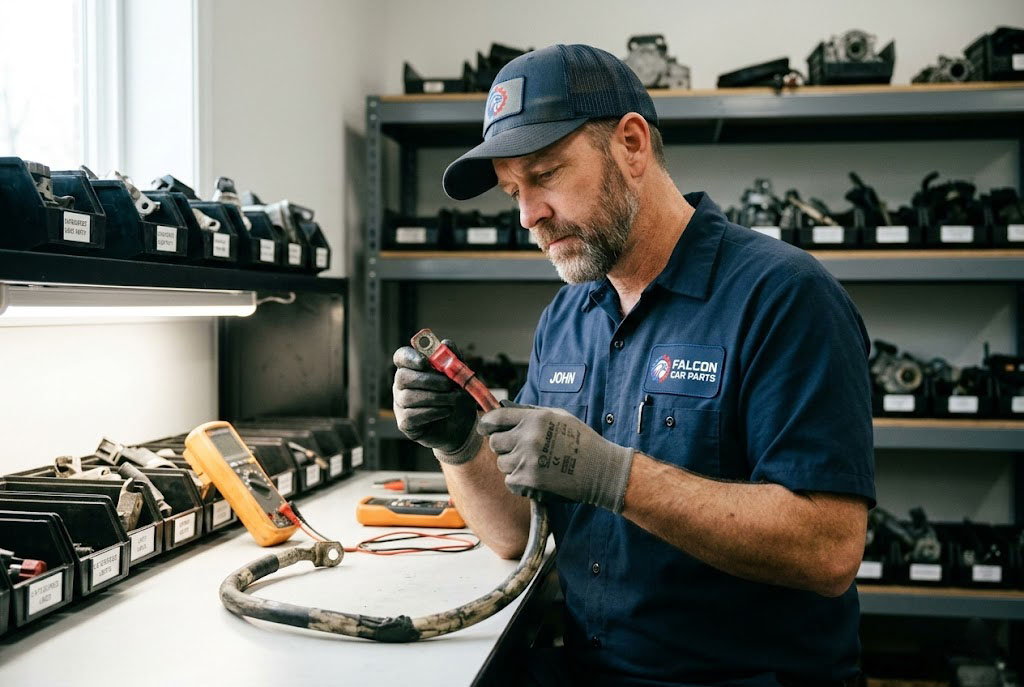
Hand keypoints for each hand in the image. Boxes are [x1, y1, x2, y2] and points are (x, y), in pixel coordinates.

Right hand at [392, 341, 480, 463]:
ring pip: (408, 397)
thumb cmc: (458, 396)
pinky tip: (446, 411)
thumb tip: (445, 343)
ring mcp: (400, 404)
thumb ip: (454, 358)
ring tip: (453, 399)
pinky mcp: (405, 423)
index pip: (401, 356)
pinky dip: (432, 412)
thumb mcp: (461, 375)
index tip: (425, 362)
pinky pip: (411, 415)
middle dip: (428, 380)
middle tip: (448, 385)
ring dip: (435, 397)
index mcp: (413, 369)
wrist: (463, 426)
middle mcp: (402, 385)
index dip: (410, 357)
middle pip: (402, 376)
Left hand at [477, 403, 634, 511]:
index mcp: (535, 419)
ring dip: (513, 465)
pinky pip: (510, 481)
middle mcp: (528, 438)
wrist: (602, 471)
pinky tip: (537, 477)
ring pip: (502, 463)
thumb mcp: (560, 416)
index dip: (486, 424)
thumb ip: (531, 412)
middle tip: (521, 449)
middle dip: (504, 446)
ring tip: (535, 463)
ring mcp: (528, 460)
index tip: (484, 428)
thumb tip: (505, 407)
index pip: (496, 418)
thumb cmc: (583, 442)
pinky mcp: (529, 481)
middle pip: (495, 442)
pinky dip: (520, 482)